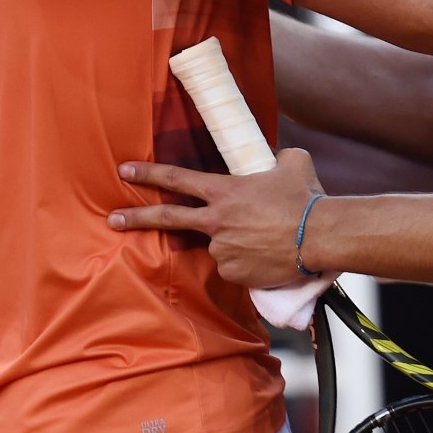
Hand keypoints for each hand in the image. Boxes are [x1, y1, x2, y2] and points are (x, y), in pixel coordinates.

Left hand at [109, 148, 325, 287]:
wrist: (320, 235)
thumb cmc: (306, 197)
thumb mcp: (292, 162)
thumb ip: (275, 159)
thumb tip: (275, 159)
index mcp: (224, 191)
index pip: (177, 179)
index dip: (149, 173)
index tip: (124, 171)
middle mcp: (216, 221)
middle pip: (168, 219)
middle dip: (136, 218)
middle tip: (112, 219)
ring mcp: (223, 249)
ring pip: (219, 244)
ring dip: (236, 241)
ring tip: (267, 237)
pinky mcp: (234, 272)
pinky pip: (234, 266)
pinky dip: (246, 261)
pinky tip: (267, 254)